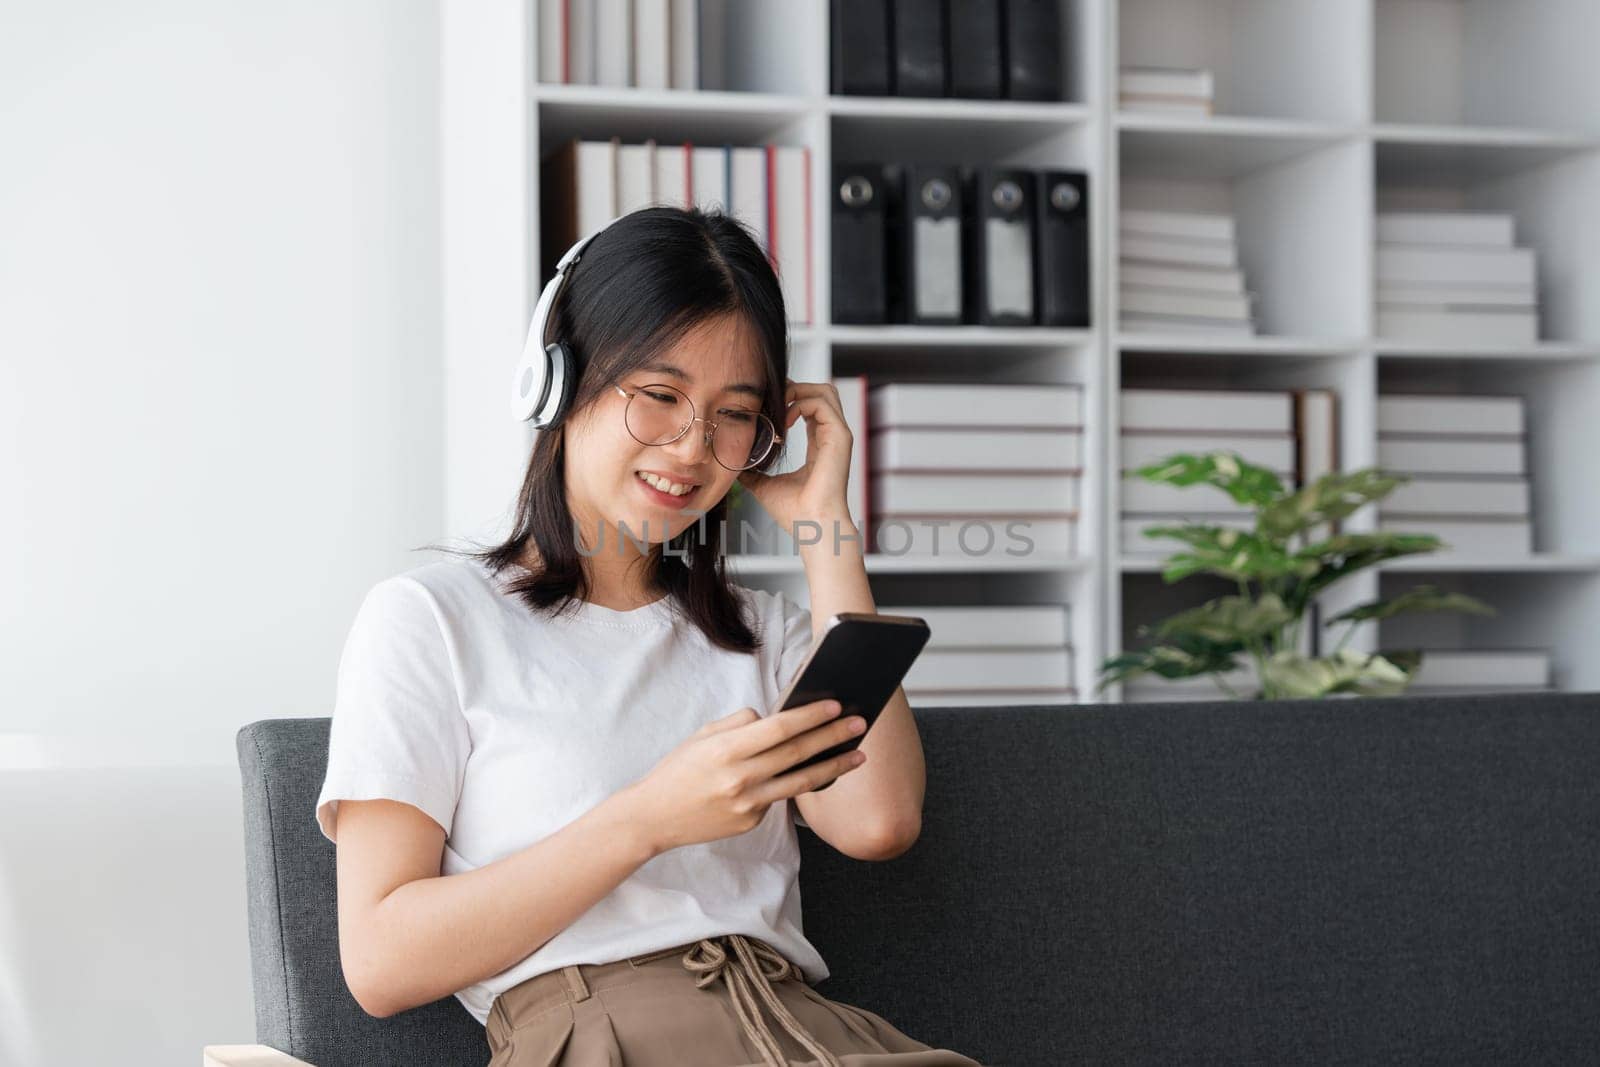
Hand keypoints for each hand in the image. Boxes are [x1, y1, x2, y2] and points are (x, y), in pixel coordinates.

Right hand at [622, 699, 868, 853]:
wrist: (654, 817)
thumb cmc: (678, 769)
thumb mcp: (704, 736)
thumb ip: (741, 724)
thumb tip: (775, 717)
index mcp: (727, 749)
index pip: (779, 728)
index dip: (811, 716)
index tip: (836, 706)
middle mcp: (740, 778)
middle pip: (797, 753)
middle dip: (833, 737)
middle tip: (860, 724)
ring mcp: (748, 804)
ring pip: (801, 782)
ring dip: (834, 767)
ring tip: (858, 756)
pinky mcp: (751, 822)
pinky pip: (779, 798)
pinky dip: (797, 783)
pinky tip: (815, 772)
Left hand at [736, 379, 854, 535]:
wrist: (812, 527)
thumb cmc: (795, 513)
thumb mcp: (766, 486)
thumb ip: (753, 473)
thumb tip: (734, 468)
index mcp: (819, 445)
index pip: (810, 407)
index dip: (790, 398)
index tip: (768, 405)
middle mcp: (831, 437)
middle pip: (822, 392)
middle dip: (796, 387)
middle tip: (774, 399)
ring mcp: (838, 435)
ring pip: (825, 390)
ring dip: (798, 390)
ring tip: (779, 405)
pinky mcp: (840, 437)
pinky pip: (822, 402)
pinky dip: (801, 402)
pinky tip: (786, 418)